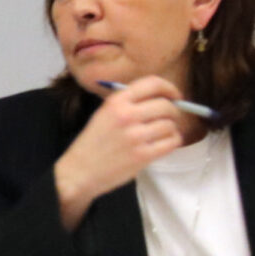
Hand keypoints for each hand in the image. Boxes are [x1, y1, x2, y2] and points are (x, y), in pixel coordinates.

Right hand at [53, 76, 189, 227]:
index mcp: (116, 102)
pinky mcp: (143, 155)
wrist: (80, 171)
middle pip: (166, 105)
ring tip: (161, 135)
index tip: (175, 96)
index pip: (153, 84)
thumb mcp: (104, 114)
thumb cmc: (93, 143)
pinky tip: (163, 144)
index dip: (170, 88)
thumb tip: (163, 98)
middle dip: (173, 112)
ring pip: (171, 125)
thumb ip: (129, 103)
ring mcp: (135, 136)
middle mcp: (126, 115)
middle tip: (169, 119)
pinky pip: (172, 142)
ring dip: (171, 129)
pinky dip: (172, 142)